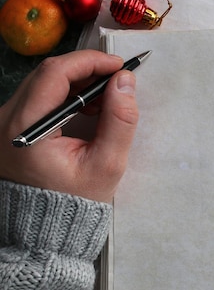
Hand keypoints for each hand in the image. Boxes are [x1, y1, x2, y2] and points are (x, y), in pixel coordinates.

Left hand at [0, 50, 138, 202]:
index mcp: (26, 128)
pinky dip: (67, 94)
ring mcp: (5, 122)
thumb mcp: (107, 164)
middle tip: (117, 81)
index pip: (55, 74)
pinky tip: (88, 108)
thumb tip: (125, 81)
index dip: (90, 62)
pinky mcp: (11, 125)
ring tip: (106, 100)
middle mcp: (6, 119)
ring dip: (78, 82)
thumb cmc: (77, 199)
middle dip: (87, 70)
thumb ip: (119, 121)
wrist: (46, 227)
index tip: (119, 67)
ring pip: (43, 82)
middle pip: (47, 74)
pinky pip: (39, 96)